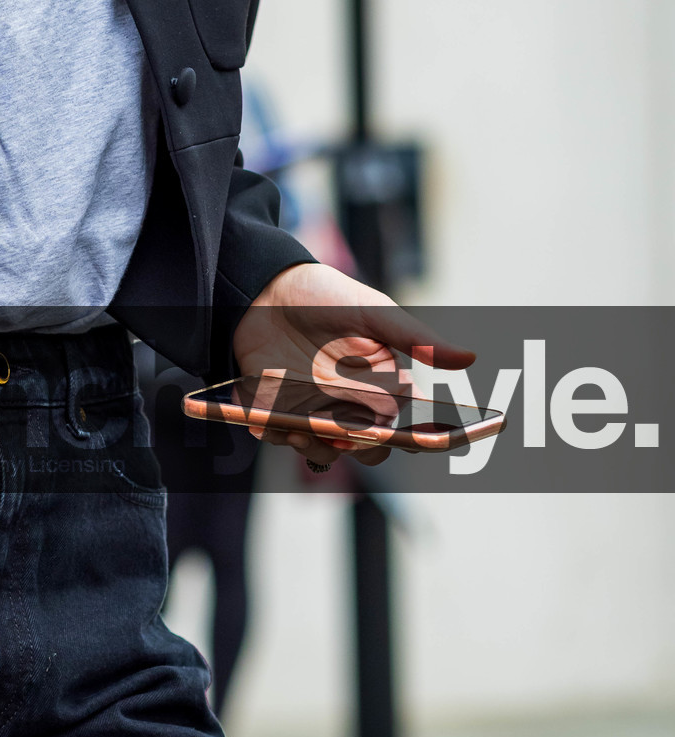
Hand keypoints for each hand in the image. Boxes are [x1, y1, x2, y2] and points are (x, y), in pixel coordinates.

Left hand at [232, 261, 475, 468]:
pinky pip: (283, 435)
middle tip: (346, 435)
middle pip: (366, 446)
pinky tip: (277, 422)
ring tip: (303, 429)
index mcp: (382, 384)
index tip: (396, 434)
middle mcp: (351, 402)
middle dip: (359, 448)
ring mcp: (315, 409)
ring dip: (317, 447)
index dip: (404, 436)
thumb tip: (470, 358)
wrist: (265, 287)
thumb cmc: (326, 295)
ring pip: (325, 449)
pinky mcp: (279, 408)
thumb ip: (417, 339)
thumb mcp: (375, 312)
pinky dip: (281, 434)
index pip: (404, 423)